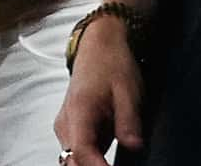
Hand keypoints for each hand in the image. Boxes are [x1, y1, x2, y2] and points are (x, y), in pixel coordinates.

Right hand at [56, 9, 145, 160]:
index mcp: (80, 111)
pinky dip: (91, 161)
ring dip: (92, 165)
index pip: (83, 151)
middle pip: (73, 161)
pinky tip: (108, 162)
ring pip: (73, 159)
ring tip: (114, 163)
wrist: (98, 47)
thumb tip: (134, 146)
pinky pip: (77, 152)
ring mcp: (67, 127)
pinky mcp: (72, 129)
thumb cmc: (112, 64)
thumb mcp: (128, 91)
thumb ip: (129, 121)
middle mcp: (66, 123)